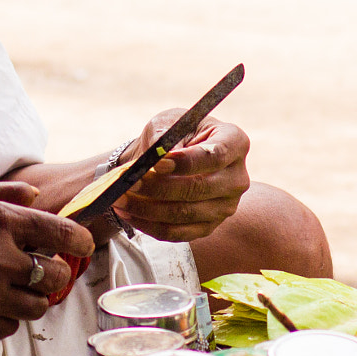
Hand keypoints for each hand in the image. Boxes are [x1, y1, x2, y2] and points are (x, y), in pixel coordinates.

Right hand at [0, 183, 93, 340]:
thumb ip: (4, 195)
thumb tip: (35, 196)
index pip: (60, 233)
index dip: (79, 241)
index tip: (82, 245)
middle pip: (55, 276)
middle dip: (52, 273)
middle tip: (39, 270)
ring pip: (37, 306)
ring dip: (31, 298)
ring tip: (12, 289)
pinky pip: (11, 327)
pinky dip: (6, 319)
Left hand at [110, 114, 251, 242]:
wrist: (170, 159)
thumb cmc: (173, 135)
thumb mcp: (168, 122)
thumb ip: (163, 134)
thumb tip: (157, 153)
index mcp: (234, 142)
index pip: (215, 156)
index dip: (185, 162)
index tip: (156, 163)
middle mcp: (237, 177)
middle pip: (199, 188)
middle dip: (158, 187)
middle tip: (129, 182)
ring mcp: (225, 206)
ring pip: (185, 213)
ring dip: (147, 208)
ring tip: (120, 198)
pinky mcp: (209, 227)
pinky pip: (177, 233)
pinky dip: (149, 225)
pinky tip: (128, 213)